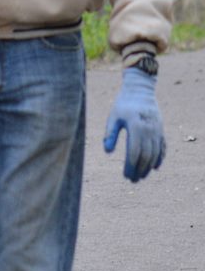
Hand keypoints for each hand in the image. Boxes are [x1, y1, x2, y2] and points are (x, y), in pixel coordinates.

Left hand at [103, 66, 164, 181]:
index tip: (126, 176)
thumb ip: (110, 134)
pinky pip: (163, 147)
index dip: (131, 166)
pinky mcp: (161, 129)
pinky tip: (155, 167)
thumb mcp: (113, 117)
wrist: (140, 90)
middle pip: (146, 156)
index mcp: (136, 127)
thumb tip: (108, 151)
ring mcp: (157, 130)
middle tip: (133, 180)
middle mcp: (149, 130)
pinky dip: (160, 158)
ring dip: (149, 167)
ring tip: (142, 176)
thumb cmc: (123, 104)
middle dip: (140, 170)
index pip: (135, 152)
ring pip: (155, 153)